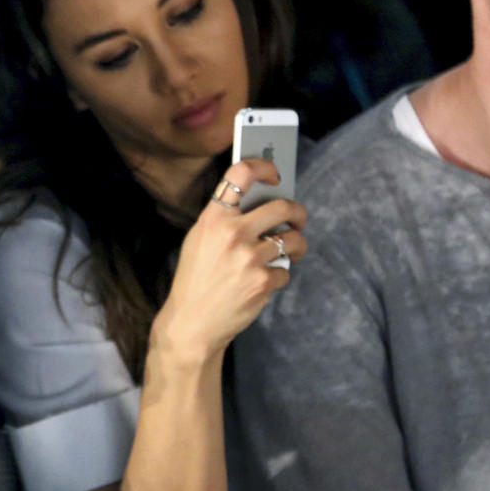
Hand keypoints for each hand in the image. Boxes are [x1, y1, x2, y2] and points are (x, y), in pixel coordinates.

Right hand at [148, 158, 307, 365]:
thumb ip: (224, 219)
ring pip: (293, 240)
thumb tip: (260, 202)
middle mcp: (233, 234)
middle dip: (297, 212)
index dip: (264, 167)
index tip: (274, 174)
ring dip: (296, 245)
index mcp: (213, 219)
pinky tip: (264, 280)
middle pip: (282, 206)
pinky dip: (279, 275)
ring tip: (290, 250)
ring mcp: (250, 258)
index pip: (241, 174)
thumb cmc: (195, 280)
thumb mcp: (198, 241)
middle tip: (297, 219)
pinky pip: (286, 270)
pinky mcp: (263, 281)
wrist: (193, 323)